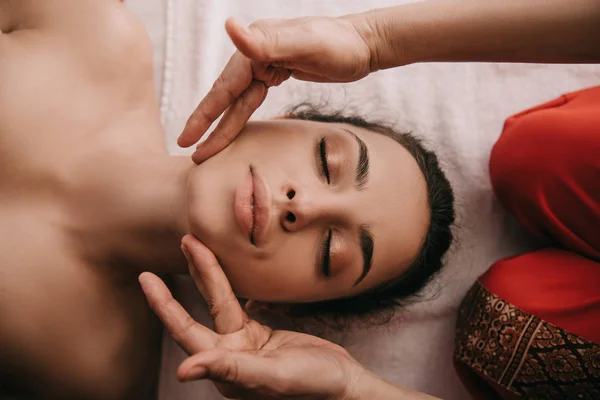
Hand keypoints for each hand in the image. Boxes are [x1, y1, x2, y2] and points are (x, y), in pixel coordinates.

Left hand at [139, 234, 365, 399]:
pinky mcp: (262, 335)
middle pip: (201, 310)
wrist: (343, 385)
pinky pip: (242, 304)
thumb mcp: (272, 376)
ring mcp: (246, 343)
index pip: (186, 332)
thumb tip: (183, 371)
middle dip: (191, 275)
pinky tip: (228, 266)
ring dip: (212, 272)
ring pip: (223, 301)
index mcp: (225, 368)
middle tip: (181, 241)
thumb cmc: (313, 386)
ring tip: (198, 244)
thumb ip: (231, 369)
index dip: (165, 306)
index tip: (146, 280)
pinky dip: (234, 284)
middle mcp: (230, 354)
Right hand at [179, 16, 373, 162]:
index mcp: (257, 47)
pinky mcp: (276, 73)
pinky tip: (231, 127)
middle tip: (186, 148)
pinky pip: (251, 99)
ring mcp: (265, 64)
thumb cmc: (340, 45)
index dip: (204, 115)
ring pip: (238, 101)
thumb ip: (266, 42)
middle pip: (225, 95)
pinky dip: (240, 115)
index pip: (224, 87)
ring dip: (222, 125)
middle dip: (206, 124)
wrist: (365, 44)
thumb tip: (230, 26)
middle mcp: (256, 53)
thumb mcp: (306, 44)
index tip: (186, 138)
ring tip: (207, 148)